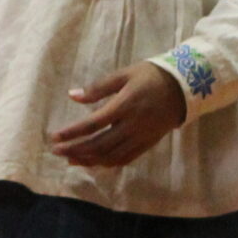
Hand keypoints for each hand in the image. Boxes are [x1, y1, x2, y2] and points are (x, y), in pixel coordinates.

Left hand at [48, 60, 188, 167]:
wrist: (183, 88)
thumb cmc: (150, 76)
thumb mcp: (124, 74)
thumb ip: (98, 87)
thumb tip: (73, 96)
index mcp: (124, 105)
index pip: (92, 124)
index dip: (71, 133)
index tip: (54, 137)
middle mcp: (131, 126)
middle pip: (99, 144)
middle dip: (75, 149)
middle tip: (56, 151)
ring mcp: (140, 137)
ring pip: (111, 156)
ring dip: (88, 159)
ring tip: (70, 159)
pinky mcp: (147, 144)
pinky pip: (124, 159)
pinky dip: (107, 163)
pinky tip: (93, 162)